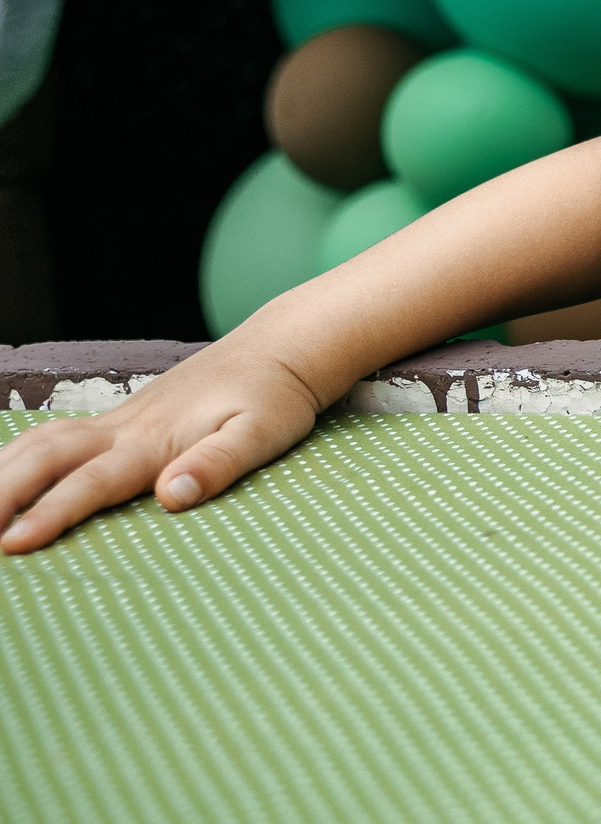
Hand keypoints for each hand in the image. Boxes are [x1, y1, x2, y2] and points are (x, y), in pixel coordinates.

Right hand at [0, 343, 325, 553]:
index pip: (91, 482)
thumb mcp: (263, 434)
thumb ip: (218, 464)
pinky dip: (17, 456)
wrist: (279, 350)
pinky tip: (4, 476)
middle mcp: (125, 429)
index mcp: (154, 442)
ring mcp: (119, 421)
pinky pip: (55, 436)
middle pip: (45, 457)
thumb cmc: (275, 398)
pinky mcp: (121, 420)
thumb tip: (172, 495)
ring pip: (42, 442)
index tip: (13, 544)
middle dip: (1, 494)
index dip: (50, 513)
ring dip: (0, 473)